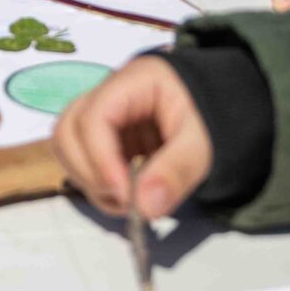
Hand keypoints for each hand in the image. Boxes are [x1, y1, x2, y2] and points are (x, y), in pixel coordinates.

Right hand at [53, 56, 213, 221]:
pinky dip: (98, 183)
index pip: (93, 116)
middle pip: (67, 130)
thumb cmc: (214, 114)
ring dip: (87, 180)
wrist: (222, 106)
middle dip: (87, 172)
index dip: (100, 159)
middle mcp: (106, 95)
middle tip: (123, 200)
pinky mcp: (104, 138)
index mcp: (132, 82)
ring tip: (124, 201)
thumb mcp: (204, 143)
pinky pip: (84, 160)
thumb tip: (144, 208)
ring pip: (67, 146)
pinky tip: (125, 195)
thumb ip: (176, 171)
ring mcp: (101, 117)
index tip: (125, 195)